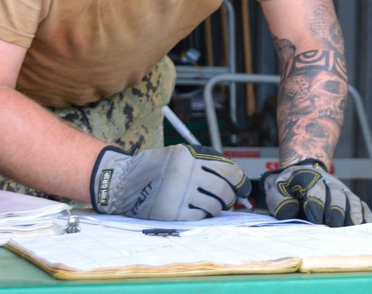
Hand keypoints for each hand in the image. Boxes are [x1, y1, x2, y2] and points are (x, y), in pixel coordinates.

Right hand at [91, 144, 250, 220]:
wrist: (126, 183)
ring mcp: (179, 197)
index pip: (229, 171)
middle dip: (230, 196)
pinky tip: (196, 209)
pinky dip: (203, 215)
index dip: (241, 181)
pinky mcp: (173, 215)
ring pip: (214, 207)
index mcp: (190, 158)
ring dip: (217, 206)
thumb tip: (239, 180)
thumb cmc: (160, 166)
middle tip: (229, 198)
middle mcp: (186, 177)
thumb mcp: (184, 153)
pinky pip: (200, 218)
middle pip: (224, 191)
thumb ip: (211, 162)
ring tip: (209, 202)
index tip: (244, 188)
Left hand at [257, 158, 371, 226]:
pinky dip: (365, 215)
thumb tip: (292, 210)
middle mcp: (328, 183)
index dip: (316, 204)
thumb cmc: (287, 189)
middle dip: (336, 210)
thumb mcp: (275, 190)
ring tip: (354, 227)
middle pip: (336, 195)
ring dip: (353, 213)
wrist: (301, 174)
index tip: (315, 220)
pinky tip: (367, 227)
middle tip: (335, 225)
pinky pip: (361, 205)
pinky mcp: (350, 198)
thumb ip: (278, 200)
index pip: (315, 190)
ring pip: (351, 199)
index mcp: (308, 179)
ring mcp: (341, 190)